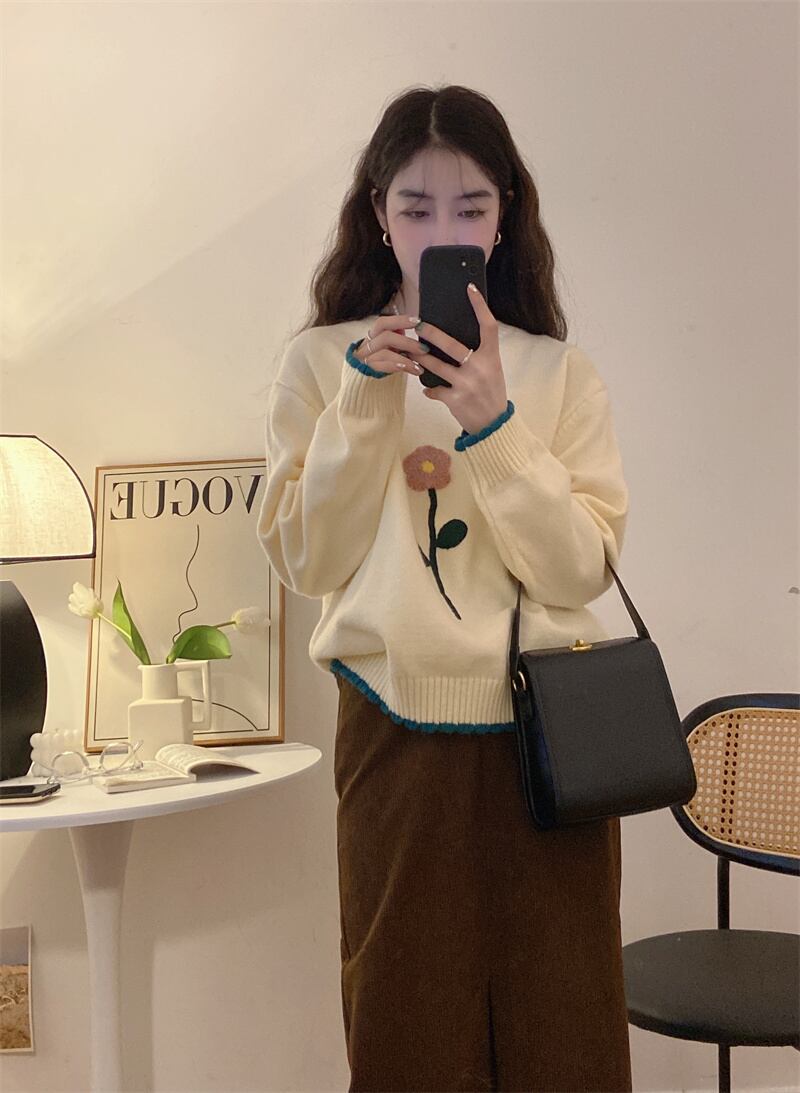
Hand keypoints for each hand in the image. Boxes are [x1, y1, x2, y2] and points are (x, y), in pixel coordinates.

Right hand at [355, 314, 426, 375]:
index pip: (383, 322)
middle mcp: (368, 342)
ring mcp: (368, 355)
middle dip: (407, 343)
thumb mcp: (396, 336)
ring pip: (385, 354)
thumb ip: (401, 330)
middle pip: (386, 338)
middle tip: (424, 349)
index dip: (400, 321)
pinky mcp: (372, 367)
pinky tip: (413, 370)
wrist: (379, 364)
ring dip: (405, 360)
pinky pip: (386, 367)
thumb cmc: (391, 348)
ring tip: (419, 366)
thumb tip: (419, 325)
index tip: (417, 322)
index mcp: (375, 331)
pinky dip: (400, 367)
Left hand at [416, 284, 507, 434]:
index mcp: (492, 357)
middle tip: (419, 324)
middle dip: (432, 333)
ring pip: (435, 366)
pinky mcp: (455, 399)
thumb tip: (455, 339)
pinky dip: (429, 389)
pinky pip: (434, 389)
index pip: (488, 326)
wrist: (494, 425)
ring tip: (411, 352)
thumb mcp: (492, 371)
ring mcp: (467, 384)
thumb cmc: (491, 394)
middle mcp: (480, 368)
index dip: (479, 306)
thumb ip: (479, 355)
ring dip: (421, 359)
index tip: (469, 288)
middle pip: (452, 344)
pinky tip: (427, 388)